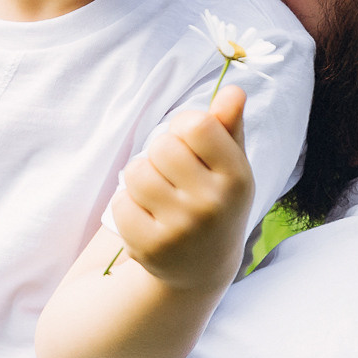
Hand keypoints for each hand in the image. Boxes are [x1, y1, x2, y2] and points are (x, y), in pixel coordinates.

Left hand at [110, 86, 253, 296]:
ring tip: (160, 196)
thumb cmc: (215, 200)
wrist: (202, 266)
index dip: (184, 127)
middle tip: (174, 176)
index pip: (196, 125)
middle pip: (162, 146)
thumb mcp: (230, 165)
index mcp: (237, 178)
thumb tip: (233, 90)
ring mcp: (181, 230)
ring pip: (136, 172)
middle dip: (161, 154)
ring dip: (142, 178)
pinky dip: (128, 205)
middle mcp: (212, 205)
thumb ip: (228, 125)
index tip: (189, 143)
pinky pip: (120, 202)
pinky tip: (148, 218)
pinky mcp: (150, 248)